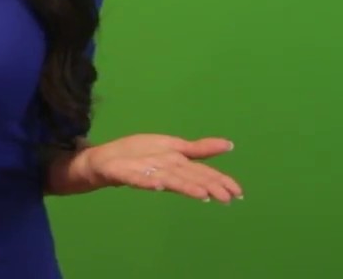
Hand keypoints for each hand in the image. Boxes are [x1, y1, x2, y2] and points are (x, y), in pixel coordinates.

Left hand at [80, 134, 243, 203]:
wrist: (105, 159)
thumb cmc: (140, 155)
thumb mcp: (173, 146)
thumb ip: (199, 149)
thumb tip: (229, 145)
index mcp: (177, 165)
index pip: (202, 172)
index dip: (219, 181)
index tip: (237, 193)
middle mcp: (164, 171)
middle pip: (189, 178)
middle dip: (207, 187)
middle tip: (226, 199)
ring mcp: (145, 173)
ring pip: (169, 180)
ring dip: (184, 187)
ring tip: (202, 194)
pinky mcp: (125, 174)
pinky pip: (137, 178)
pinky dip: (147, 182)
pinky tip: (157, 185)